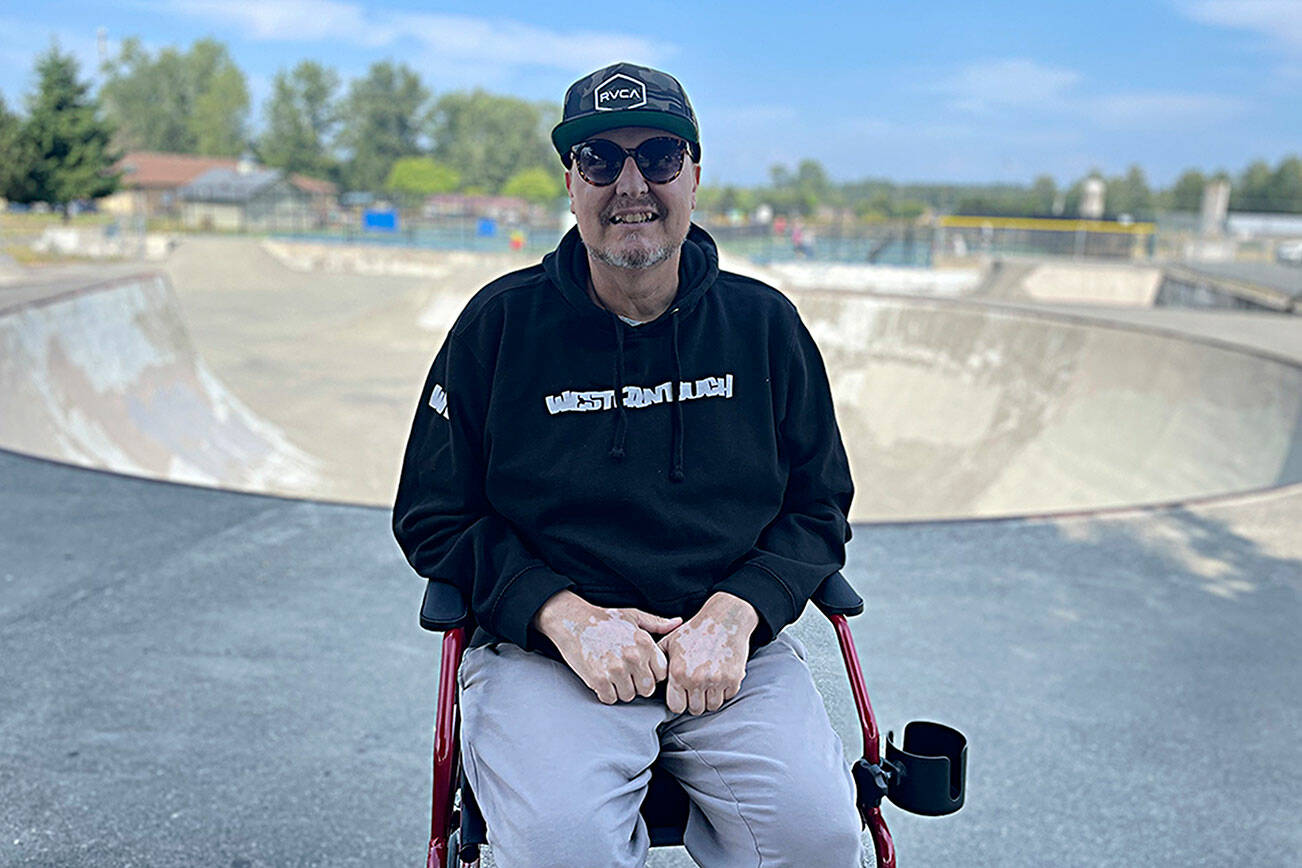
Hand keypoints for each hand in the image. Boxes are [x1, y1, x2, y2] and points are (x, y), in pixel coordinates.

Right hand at [533, 590, 681, 703]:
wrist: (573, 620)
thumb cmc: (604, 619)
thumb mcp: (633, 616)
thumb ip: (657, 623)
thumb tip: (678, 622)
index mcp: (645, 643)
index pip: (660, 674)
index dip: (651, 674)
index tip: (640, 669)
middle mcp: (633, 657)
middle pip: (646, 689)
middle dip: (638, 685)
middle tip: (626, 675)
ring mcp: (615, 669)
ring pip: (628, 696)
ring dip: (621, 690)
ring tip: (612, 675)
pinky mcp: (598, 679)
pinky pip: (609, 698)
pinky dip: (605, 693)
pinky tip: (602, 680)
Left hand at [659, 592, 757, 714]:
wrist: (725, 619)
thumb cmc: (696, 631)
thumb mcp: (670, 642)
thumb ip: (658, 662)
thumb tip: (649, 679)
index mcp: (678, 672)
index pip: (676, 707)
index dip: (679, 702)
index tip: (683, 695)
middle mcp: (696, 679)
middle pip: (695, 709)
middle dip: (695, 701)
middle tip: (697, 688)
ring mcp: (716, 680)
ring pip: (712, 706)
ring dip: (711, 698)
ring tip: (709, 683)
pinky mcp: (733, 678)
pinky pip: (728, 697)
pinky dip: (725, 690)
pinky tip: (721, 676)